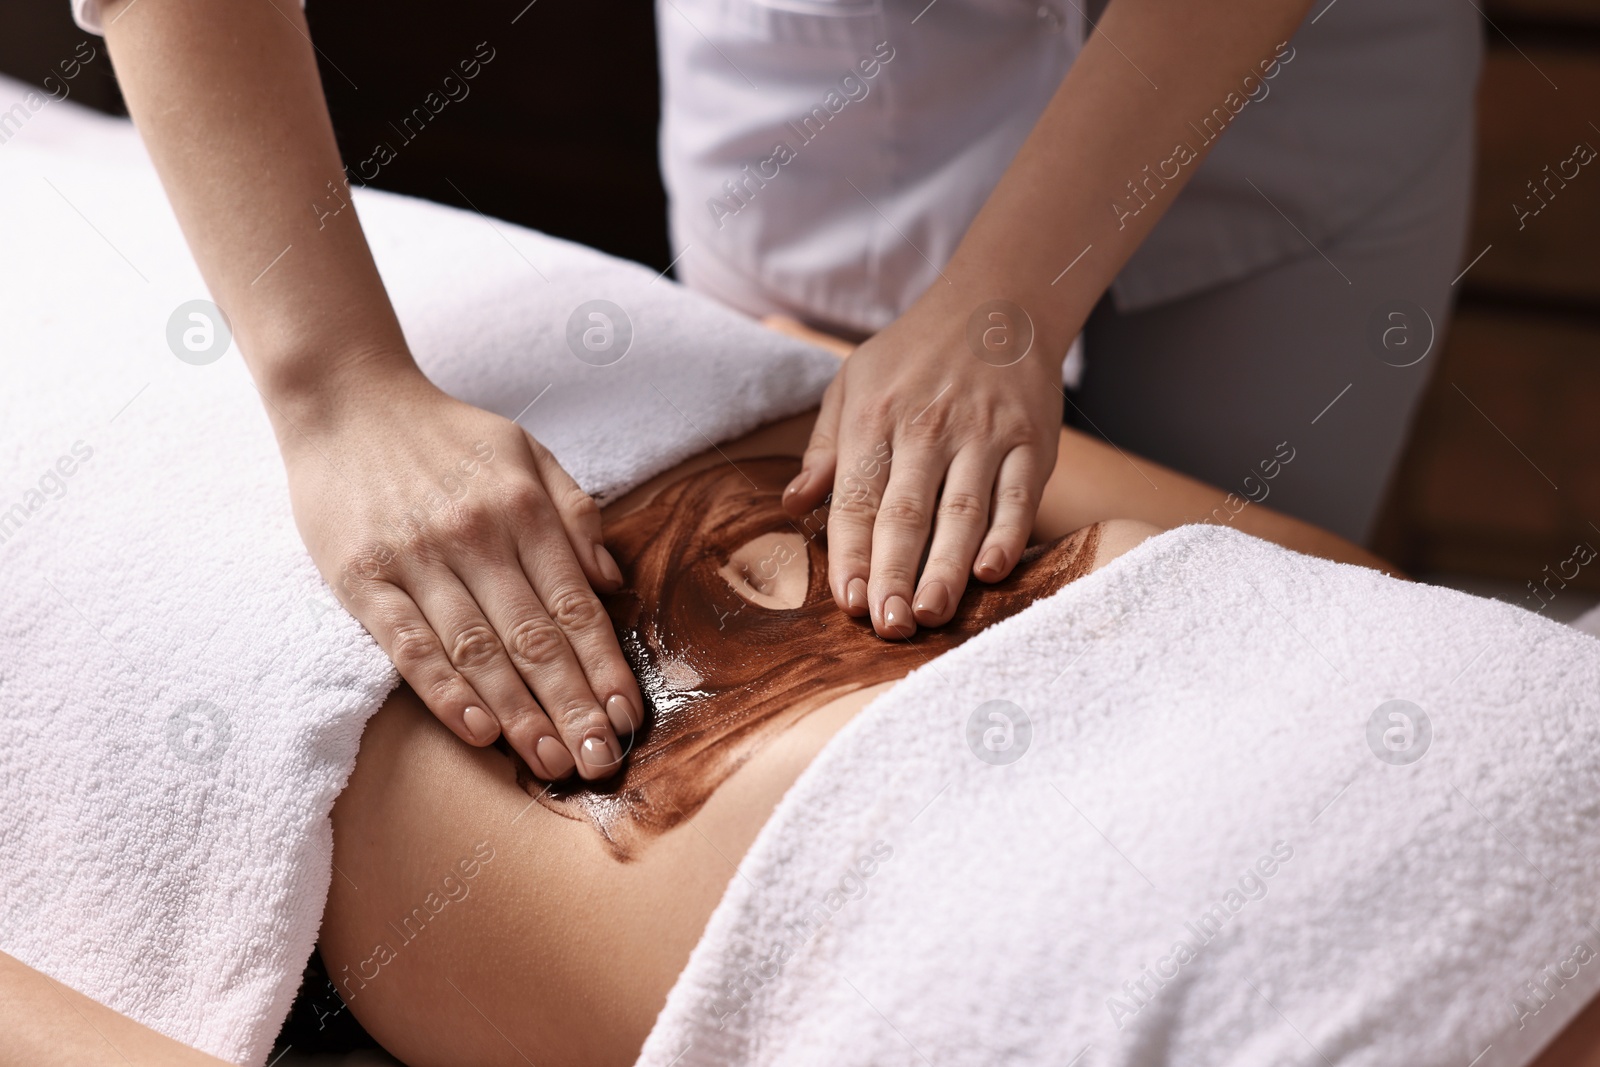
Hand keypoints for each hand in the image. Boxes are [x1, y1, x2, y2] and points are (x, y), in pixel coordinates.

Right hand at [276, 369, 642, 780]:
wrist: (346, 400)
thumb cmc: (445, 434)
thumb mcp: (526, 451)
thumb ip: (575, 513)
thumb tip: (614, 583)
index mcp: (523, 508)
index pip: (574, 604)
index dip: (604, 665)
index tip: (627, 715)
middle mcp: (476, 536)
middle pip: (534, 638)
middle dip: (572, 706)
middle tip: (600, 761)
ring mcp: (417, 560)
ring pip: (478, 652)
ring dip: (519, 714)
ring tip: (550, 763)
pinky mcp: (363, 579)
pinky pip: (409, 645)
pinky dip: (444, 691)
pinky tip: (476, 730)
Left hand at [782, 294, 1065, 637]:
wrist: (998, 304)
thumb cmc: (914, 353)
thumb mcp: (851, 382)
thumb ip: (824, 448)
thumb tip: (793, 504)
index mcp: (875, 417)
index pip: (858, 499)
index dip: (852, 555)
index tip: (848, 603)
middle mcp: (928, 428)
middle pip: (907, 514)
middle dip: (893, 575)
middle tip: (886, 627)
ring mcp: (983, 435)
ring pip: (962, 513)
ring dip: (946, 569)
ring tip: (928, 615)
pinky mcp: (1031, 441)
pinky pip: (1018, 496)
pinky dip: (1007, 535)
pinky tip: (992, 572)